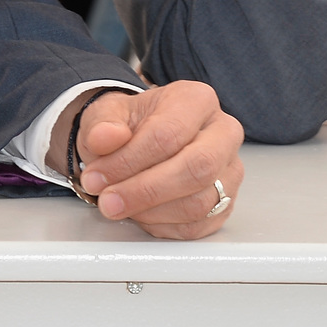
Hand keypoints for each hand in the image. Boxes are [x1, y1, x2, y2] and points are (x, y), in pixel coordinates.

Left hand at [54, 82, 243, 239]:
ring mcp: (229, 170)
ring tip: (119, 204)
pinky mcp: (226, 203)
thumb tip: (105, 137)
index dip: (128, 161)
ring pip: (199, 203)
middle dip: (144, 191)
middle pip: (196, 169)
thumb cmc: (130, 125)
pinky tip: (140, 213)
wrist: (140, 139)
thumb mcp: (106, 116)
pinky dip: (162, 226)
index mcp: (197, 100)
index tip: (97, 177)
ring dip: (150, 211)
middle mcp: (223, 133)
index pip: (168, 134)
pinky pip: (198, 226)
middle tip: (108, 201)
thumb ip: (102, 126)